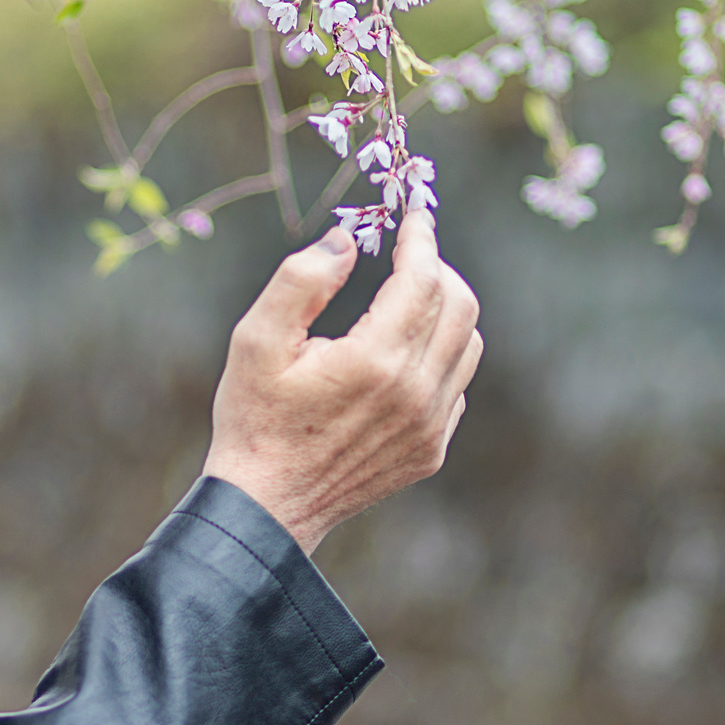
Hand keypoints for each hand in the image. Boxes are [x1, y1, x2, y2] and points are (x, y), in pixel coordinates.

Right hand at [201, 210, 482, 554]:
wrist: (268, 506)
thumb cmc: (255, 418)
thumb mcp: (256, 340)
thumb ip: (301, 279)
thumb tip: (346, 240)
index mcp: (374, 360)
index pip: (423, 279)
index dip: (421, 239)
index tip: (413, 217)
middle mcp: (414, 393)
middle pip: (459, 305)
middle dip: (438, 268)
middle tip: (408, 255)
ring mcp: (429, 426)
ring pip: (468, 344)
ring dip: (446, 310)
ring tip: (408, 299)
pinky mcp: (431, 450)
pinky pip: (457, 385)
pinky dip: (442, 355)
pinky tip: (401, 354)